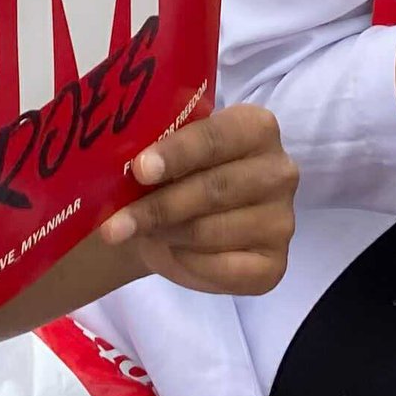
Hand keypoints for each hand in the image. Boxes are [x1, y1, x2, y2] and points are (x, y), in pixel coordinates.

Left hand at [93, 104, 296, 296]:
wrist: (176, 221)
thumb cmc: (173, 175)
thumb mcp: (165, 154)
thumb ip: (158, 150)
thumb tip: (130, 167)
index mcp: (256, 127)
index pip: (215, 138)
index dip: (176, 153)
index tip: (140, 169)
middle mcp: (280, 171)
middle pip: (214, 189)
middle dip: (159, 207)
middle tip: (113, 225)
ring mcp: (282, 221)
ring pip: (212, 231)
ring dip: (165, 235)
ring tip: (134, 233)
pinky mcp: (274, 265)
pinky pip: (223, 269)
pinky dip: (187, 264)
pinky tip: (170, 252)